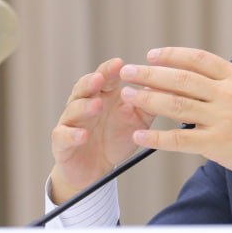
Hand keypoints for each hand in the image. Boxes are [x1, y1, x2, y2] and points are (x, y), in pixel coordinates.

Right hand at [49, 58, 154, 203]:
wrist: (96, 168)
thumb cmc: (117, 138)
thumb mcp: (138, 120)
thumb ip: (149, 104)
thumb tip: (169, 85)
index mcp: (103, 95)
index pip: (104, 77)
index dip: (110, 70)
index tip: (119, 64)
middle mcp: (84, 104)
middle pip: (84, 87)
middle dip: (92, 81)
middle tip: (100, 78)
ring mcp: (71, 122)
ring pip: (74, 109)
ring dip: (84, 106)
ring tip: (96, 105)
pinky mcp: (62, 142)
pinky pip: (64, 136)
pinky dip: (72, 134)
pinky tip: (83, 135)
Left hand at [121, 47, 231, 188]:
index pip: (200, 59)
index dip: (173, 55)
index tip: (154, 54)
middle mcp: (228, 95)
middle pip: (180, 78)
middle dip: (150, 73)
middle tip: (128, 71)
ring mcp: (222, 120)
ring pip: (175, 104)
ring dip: (147, 98)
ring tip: (127, 95)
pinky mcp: (218, 146)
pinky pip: (180, 140)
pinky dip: (157, 136)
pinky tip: (140, 134)